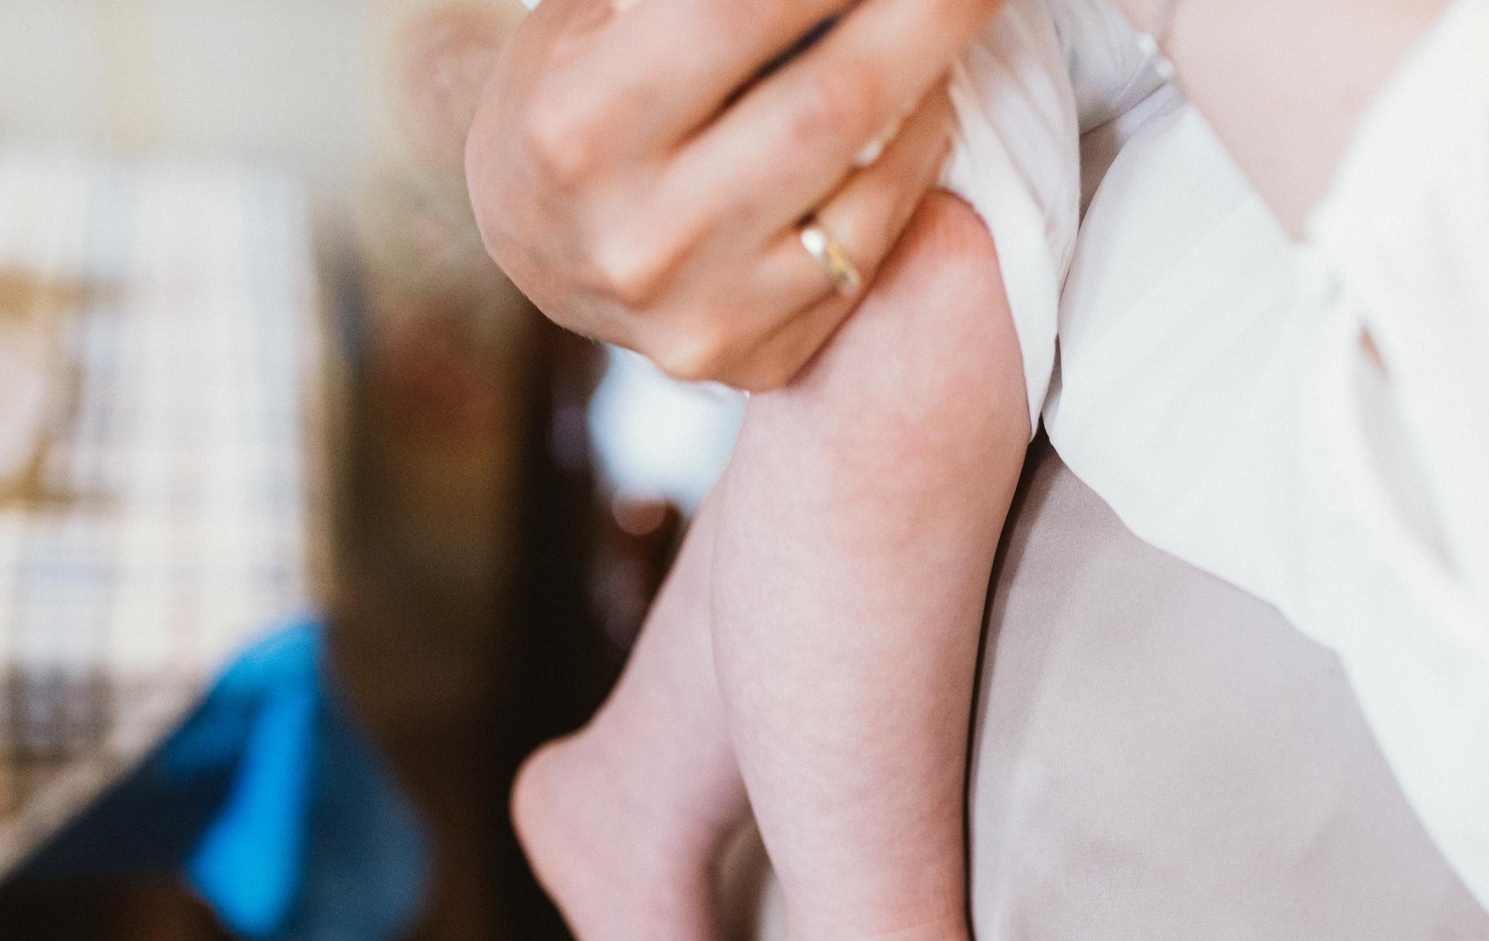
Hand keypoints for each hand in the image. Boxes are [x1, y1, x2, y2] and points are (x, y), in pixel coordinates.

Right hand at [467, 0, 998, 388]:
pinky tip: (923, 103)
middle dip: (925, 14)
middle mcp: (639, 237)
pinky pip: (869, 249)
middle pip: (831, 100)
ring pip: (864, 180)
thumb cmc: (574, 93)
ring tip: (951, 13)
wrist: (536, 245)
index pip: (735, 16)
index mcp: (578, 128)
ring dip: (932, 78)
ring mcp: (701, 314)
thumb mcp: (598, 14)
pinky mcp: (753, 359)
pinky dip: (913, 161)